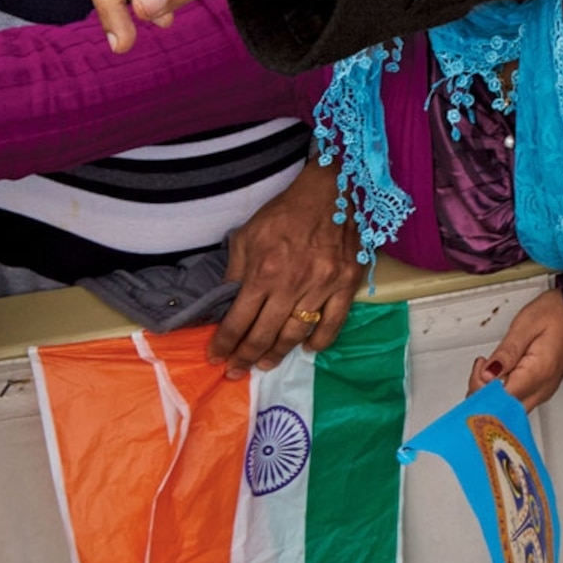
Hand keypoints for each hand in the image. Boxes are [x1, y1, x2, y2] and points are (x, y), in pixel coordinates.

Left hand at [211, 159, 363, 374]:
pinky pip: (333, 324)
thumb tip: (226, 302)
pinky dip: (319, 341)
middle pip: (264, 334)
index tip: (216, 357)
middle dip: (245, 357)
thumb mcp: (248, 235)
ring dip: (277, 353)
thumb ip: (236, 270)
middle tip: (236, 371)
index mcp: (264, 271)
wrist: (331, 191)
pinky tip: (307, 348)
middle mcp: (291, 284)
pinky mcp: (346, 284)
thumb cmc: (285, 212)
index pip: (238, 320)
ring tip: (265, 364)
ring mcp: (322, 286)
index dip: (224, 344)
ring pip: (296, 334)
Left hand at [469, 286, 562, 409]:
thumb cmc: (555, 313)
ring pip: (508, 411)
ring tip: (489, 367)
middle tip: (480, 367)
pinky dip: (501, 394)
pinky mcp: (541, 391)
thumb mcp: (526, 325)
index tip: (478, 370)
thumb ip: (506, 352)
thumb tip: (486, 375)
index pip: (502, 400)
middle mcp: (543, 388)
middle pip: (504, 411)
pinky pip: (516, 403)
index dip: (482, 390)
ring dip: (490, 395)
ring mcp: (543, 392)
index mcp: (539, 372)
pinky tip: (496, 376)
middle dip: (483, 395)